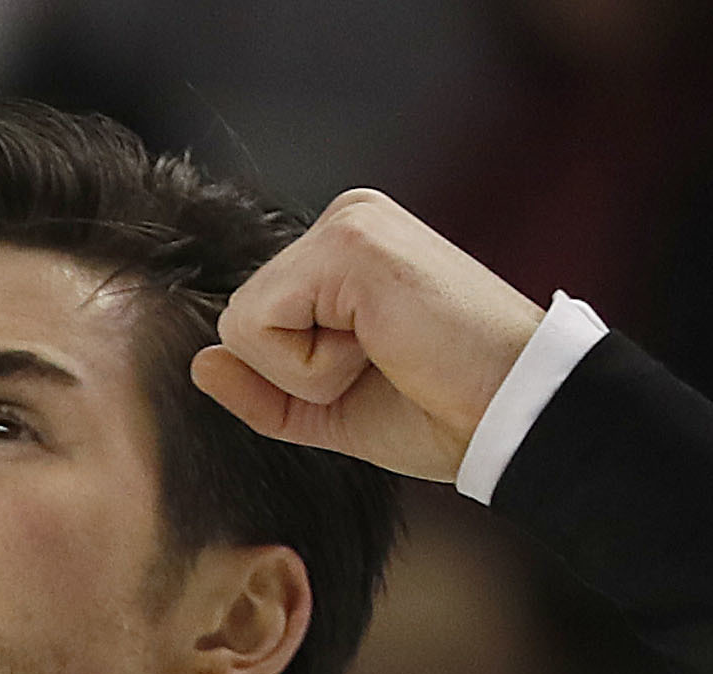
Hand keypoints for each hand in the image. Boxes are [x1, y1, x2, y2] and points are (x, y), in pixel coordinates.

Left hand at [191, 191, 546, 486]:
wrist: (513, 412)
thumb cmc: (439, 410)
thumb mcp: (329, 409)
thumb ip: (262, 387)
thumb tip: (199, 361)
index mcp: (342, 251)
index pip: (253, 325)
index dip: (293, 377)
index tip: (375, 372)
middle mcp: (343, 221)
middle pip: (239, 323)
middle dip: (296, 374)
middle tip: (383, 364)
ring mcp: (346, 223)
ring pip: (243, 326)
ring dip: (308, 373)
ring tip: (385, 354)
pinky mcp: (348, 243)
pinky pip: (262, 328)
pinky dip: (313, 368)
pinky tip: (382, 348)